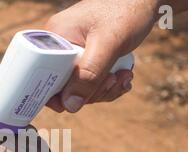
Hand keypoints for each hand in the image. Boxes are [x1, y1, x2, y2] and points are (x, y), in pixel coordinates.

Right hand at [45, 0, 159, 112]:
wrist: (145, 0)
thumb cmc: (126, 11)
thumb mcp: (108, 44)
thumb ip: (89, 75)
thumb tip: (70, 105)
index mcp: (55, 39)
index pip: (43, 76)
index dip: (56, 95)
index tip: (77, 101)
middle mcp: (61, 48)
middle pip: (64, 87)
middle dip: (91, 92)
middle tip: (112, 81)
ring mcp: (74, 54)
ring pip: (80, 88)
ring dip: (104, 89)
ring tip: (123, 76)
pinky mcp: (88, 58)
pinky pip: (91, 82)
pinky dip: (108, 85)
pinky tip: (123, 76)